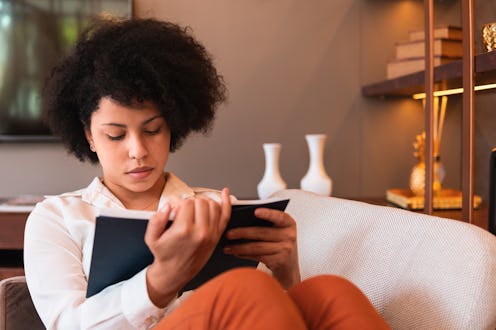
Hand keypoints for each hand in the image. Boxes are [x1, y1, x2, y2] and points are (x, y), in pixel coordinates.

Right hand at [144, 188, 230, 306]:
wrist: (175, 272)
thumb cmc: (164, 254)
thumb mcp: (151, 238)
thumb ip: (156, 220)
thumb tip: (167, 206)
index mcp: (183, 231)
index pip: (187, 203)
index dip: (180, 204)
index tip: (176, 212)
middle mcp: (200, 232)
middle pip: (201, 202)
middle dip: (192, 203)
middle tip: (185, 212)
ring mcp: (211, 234)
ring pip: (213, 205)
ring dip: (204, 203)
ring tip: (196, 209)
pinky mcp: (217, 236)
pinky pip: (225, 215)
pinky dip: (226, 202)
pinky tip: (225, 192)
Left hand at [224, 208, 300, 288]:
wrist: (288, 265)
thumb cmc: (279, 243)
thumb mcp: (278, 231)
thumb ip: (266, 223)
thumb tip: (241, 219)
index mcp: (289, 223)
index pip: (279, 216)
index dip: (268, 214)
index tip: (255, 211)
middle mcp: (290, 235)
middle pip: (263, 233)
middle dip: (243, 233)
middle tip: (229, 233)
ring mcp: (286, 249)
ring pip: (258, 246)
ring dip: (240, 247)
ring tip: (228, 247)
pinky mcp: (279, 261)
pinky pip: (258, 256)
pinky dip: (245, 255)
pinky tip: (236, 253)